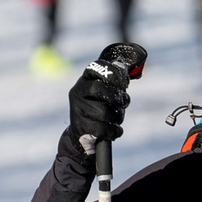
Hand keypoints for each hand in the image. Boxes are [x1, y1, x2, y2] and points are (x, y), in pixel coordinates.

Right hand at [65, 43, 146, 157]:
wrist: (83, 135)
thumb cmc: (99, 108)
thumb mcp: (106, 92)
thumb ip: (114, 80)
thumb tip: (125, 66)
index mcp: (85, 79)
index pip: (96, 67)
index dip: (112, 72)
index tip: (125, 83)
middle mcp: (77, 92)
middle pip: (98, 88)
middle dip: (117, 97)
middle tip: (124, 102)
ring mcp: (76, 109)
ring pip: (102, 111)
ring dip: (117, 116)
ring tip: (118, 118)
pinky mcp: (79, 127)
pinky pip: (101, 129)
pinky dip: (114, 131)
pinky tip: (116, 130)